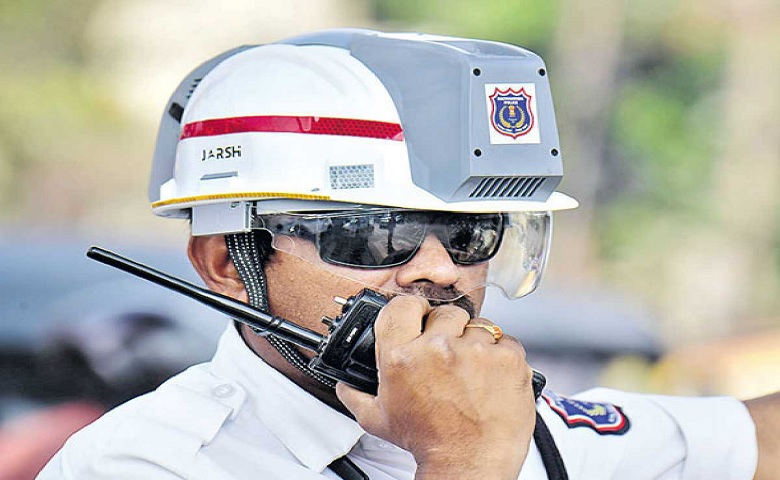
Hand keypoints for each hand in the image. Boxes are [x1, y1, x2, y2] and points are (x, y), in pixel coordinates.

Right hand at [336, 296, 535, 479]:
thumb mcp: (379, 420)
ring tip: (471, 371)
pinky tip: (490, 377)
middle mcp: (438, 348)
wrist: (470, 463)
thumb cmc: (429, 441)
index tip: (419, 317)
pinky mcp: (506, 358)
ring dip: (474, 343)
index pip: (402, 305)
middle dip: (446, 330)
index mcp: (402, 356)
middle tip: (447, 358)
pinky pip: (505, 340)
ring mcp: (475, 351)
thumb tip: (345, 384)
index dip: (412, 310)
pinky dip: (500, 356)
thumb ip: (357, 396)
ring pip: (477, 325)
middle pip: (444, 313)